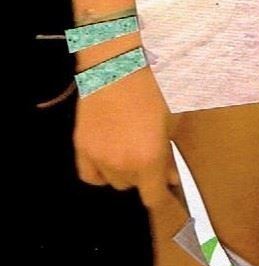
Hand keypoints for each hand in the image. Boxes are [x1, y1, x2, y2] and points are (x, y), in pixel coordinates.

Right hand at [74, 65, 178, 210]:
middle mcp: (122, 165)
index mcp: (148, 159)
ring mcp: (98, 158)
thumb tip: (171, 177)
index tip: (165, 189)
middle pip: (134, 186)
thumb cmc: (151, 89)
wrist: (116, 68)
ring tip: (128, 151)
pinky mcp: (80, 148)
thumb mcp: (171, 121)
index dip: (161, 196)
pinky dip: (99, 173)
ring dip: (123, 173)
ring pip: (113, 182)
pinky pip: (89, 176)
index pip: (153, 197)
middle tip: (149, 155)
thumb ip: (170, 153)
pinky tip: (107, 160)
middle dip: (144, 175)